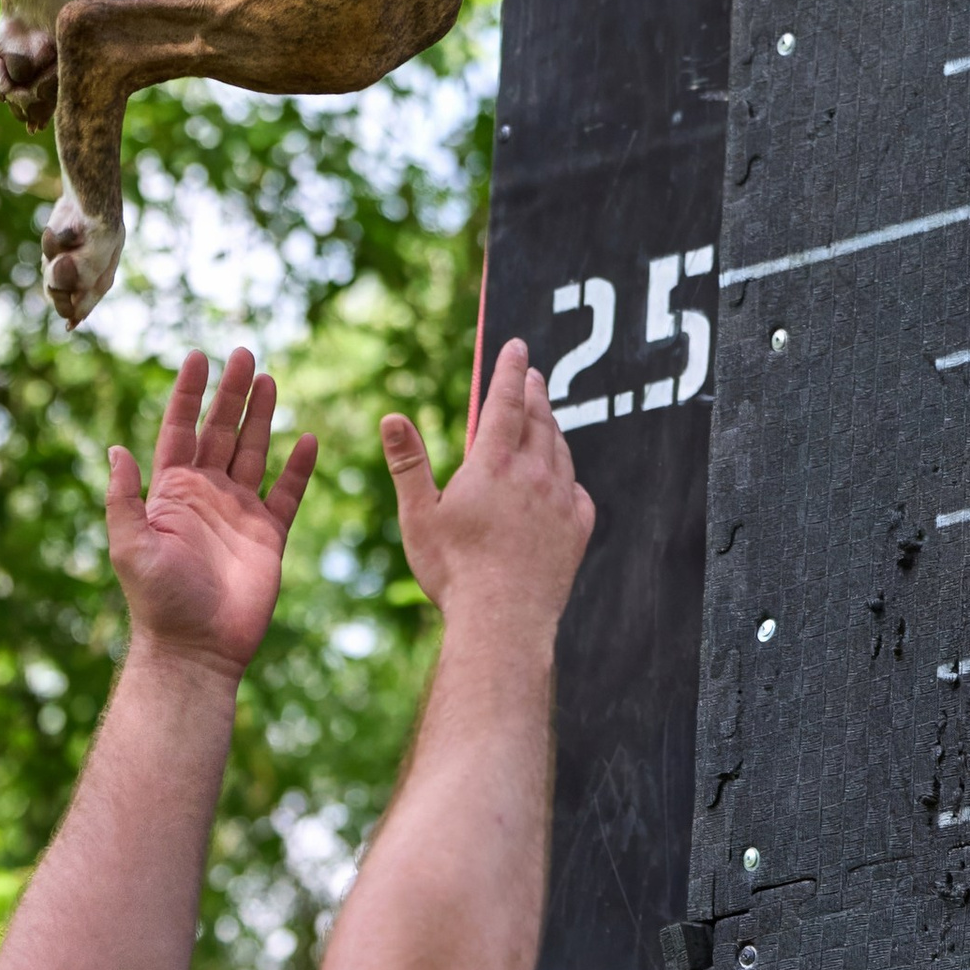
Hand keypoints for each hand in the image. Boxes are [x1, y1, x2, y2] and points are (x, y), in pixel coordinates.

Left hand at [106, 347, 317, 681]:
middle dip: (232, 392)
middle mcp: (205, 495)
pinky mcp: (268, 535)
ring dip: (262, 417)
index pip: (180, 429)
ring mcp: (238, 513)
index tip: (197, 355)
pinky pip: (287, 493)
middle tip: (244, 352)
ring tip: (270, 378)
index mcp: (171, 493)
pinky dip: (299, 466)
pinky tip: (308, 439)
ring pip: (254, 452)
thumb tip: (115, 449)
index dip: (188, 394)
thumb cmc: (158, 602)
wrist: (197, 650)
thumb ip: (123, 500)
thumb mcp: (129, 547)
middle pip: (221, 431)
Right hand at [381, 338, 591, 642]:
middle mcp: (534, 474)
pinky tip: (564, 479)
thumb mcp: (419, 514)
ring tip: (546, 416)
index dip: (511, 369)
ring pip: (561, 450)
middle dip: (535, 391)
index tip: (518, 346)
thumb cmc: (455, 571)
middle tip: (534, 374)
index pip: (506, 401)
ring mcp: (560, 501)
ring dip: (553, 427)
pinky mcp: (577, 531)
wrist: (504, 622)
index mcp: (494, 463)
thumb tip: (391, 417)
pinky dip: (568, 475)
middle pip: (539, 419)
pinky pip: (577, 491)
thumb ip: (408, 462)